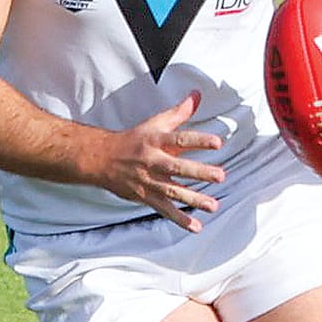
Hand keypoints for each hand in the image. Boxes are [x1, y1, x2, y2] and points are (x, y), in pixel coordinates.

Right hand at [91, 91, 225, 232]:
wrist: (101, 159)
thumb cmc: (133, 140)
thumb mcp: (155, 123)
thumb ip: (180, 112)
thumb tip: (197, 94)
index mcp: (156, 141)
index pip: (180, 139)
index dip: (198, 140)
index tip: (217, 143)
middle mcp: (153, 161)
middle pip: (177, 167)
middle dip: (199, 172)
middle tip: (220, 175)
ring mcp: (149, 181)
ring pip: (172, 191)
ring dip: (193, 199)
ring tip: (213, 205)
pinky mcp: (146, 196)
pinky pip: (164, 209)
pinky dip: (179, 219)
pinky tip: (196, 226)